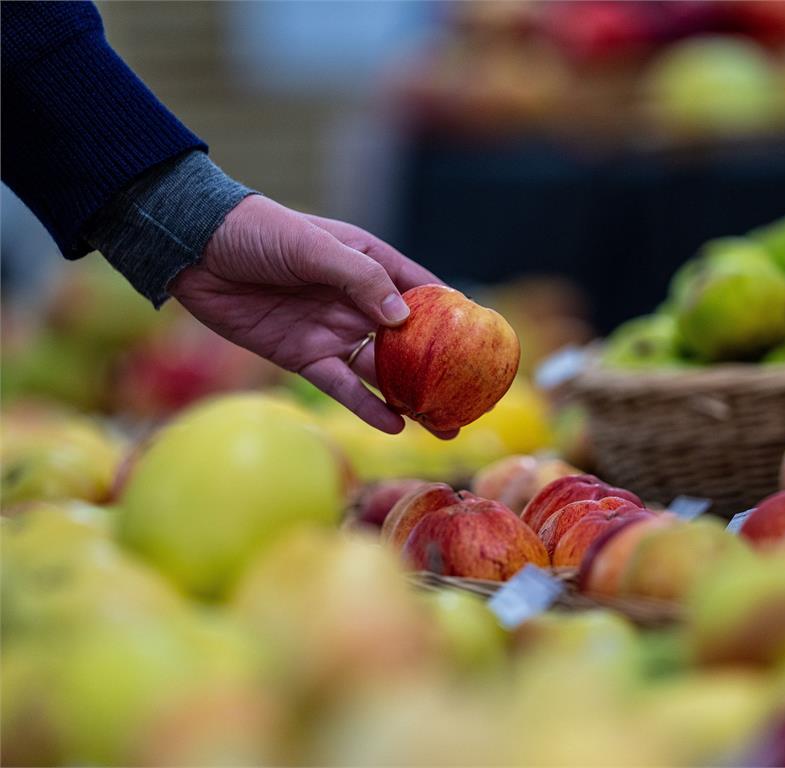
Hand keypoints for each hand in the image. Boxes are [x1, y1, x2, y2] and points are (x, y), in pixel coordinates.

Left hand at [169, 195, 452, 435]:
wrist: (194, 248)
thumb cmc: (258, 232)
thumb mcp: (313, 247)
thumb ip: (359, 280)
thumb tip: (404, 318)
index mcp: (370, 264)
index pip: (423, 292)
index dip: (455, 316)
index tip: (484, 343)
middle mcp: (358, 302)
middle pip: (410, 341)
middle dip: (440, 369)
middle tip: (470, 397)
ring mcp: (333, 331)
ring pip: (381, 371)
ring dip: (411, 396)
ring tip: (442, 423)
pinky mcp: (303, 357)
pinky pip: (341, 386)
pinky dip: (367, 406)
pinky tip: (394, 423)